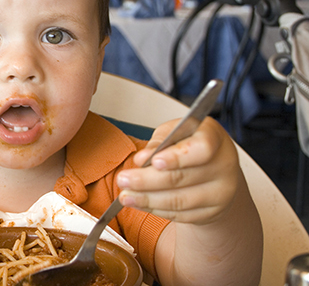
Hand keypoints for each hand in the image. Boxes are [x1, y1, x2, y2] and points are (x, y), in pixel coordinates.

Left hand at [116, 117, 240, 223]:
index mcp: (215, 138)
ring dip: (147, 199)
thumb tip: (142, 159)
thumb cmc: (189, 145)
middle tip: (123, 180)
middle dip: (147, 181)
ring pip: (179, 200)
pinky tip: (140, 203)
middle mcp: (223, 165)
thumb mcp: (174, 132)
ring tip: (125, 196)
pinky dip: (155, 209)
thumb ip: (159, 143)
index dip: (177, 157)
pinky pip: (180, 214)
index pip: (201, 149)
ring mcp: (221, 192)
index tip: (154, 161)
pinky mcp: (212, 212)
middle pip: (183, 177)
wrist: (214, 170)